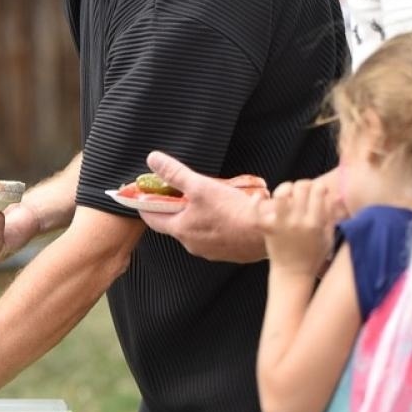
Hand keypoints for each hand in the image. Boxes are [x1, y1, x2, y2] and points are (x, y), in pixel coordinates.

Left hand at [137, 151, 267, 262]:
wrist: (267, 232)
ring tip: (211, 199)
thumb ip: (175, 173)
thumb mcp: (200, 186)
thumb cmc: (233, 212)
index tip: (145, 196)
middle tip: (183, 192)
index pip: (153, 219)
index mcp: (181, 230)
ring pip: (198, 230)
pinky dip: (217, 224)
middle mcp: (193, 244)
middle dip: (178, 208)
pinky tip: (228, 213)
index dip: (147, 205)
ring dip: (199, 216)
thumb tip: (154, 160)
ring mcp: (211, 250)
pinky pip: (216, 236)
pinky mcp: (229, 252)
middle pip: (176, 223)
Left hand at [257, 177, 338, 277]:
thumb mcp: (328, 237)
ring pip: (281, 194)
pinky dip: (256, 201)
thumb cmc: (313, 256)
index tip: (318, 191)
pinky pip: (257, 211)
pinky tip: (259, 197)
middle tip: (303, 192)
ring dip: (285, 189)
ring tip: (286, 194)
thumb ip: (333, 216)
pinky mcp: (267, 229)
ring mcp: (281, 225)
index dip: (319, 186)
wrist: (293, 274)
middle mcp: (298, 221)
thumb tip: (336, 196)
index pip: (319, 190)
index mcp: (316, 222)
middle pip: (301, 187)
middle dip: (304, 185)